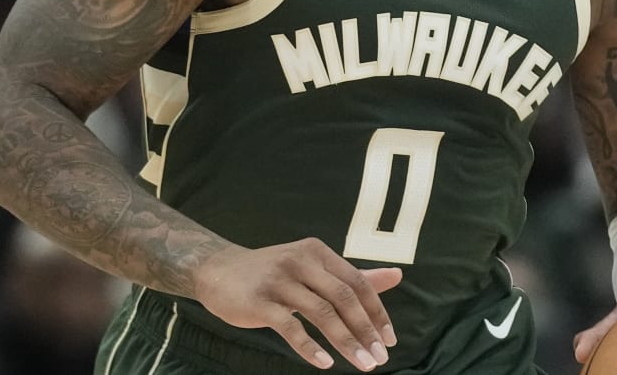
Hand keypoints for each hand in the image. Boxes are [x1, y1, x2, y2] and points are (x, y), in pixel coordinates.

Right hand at [195, 238, 399, 370]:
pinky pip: (290, 326)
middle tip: (380, 357)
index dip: (377, 312)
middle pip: (343, 297)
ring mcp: (279, 280)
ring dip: (346, 342)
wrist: (218, 271)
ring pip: (321, 313)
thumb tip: (397, 275)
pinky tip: (324, 363)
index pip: (357, 282)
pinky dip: (309, 346)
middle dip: (366, 330)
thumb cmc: (274, 273)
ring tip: (363, 364)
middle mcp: (300, 261)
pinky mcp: (259, 301)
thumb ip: (353, 276)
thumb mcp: (314, 269)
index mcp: (317, 252)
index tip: (390, 339)